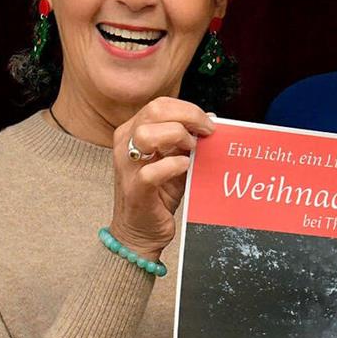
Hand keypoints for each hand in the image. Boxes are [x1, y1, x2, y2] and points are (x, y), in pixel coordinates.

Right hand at [109, 97, 213, 260]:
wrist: (140, 232)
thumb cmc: (158, 194)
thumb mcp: (175, 161)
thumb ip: (187, 140)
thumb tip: (210, 120)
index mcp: (133, 131)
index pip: (160, 105)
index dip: (189, 110)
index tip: (208, 124)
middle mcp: (125, 144)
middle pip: (154, 111)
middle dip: (188, 117)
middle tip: (206, 133)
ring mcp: (127, 166)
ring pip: (147, 134)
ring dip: (177, 137)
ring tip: (191, 151)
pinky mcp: (134, 189)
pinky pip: (151, 171)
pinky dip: (173, 166)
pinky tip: (185, 167)